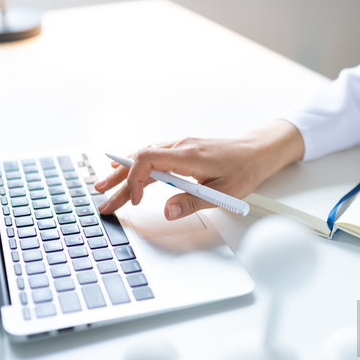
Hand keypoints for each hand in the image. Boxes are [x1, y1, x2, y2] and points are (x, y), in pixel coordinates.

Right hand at [95, 120, 303, 219]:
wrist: (256, 152)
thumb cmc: (244, 169)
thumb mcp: (224, 193)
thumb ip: (193, 202)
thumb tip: (167, 212)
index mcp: (188, 155)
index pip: (148, 159)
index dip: (135, 179)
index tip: (137, 201)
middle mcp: (179, 147)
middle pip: (138, 159)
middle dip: (118, 181)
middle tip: (102, 199)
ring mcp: (178, 147)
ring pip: (141, 156)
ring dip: (122, 173)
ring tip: (103, 187)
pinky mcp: (180, 151)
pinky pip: (150, 156)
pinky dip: (134, 166)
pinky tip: (124, 173)